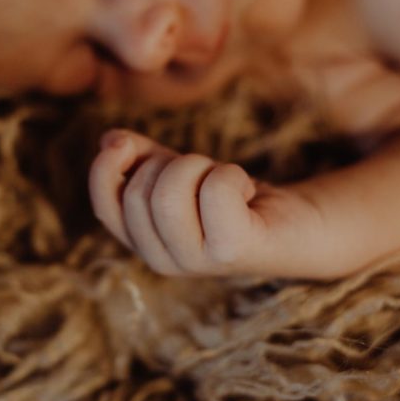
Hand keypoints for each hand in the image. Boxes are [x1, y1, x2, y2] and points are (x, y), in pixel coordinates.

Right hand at [89, 129, 314, 276]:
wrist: (295, 225)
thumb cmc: (230, 196)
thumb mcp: (177, 171)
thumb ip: (140, 157)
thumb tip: (109, 140)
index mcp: (143, 242)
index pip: (104, 207)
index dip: (105, 168)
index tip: (125, 143)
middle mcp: (163, 260)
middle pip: (141, 191)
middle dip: (174, 163)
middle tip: (206, 174)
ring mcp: (196, 261)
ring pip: (170, 191)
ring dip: (202, 168)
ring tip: (224, 182)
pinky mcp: (233, 251)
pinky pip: (216, 192)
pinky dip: (231, 175)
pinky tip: (245, 191)